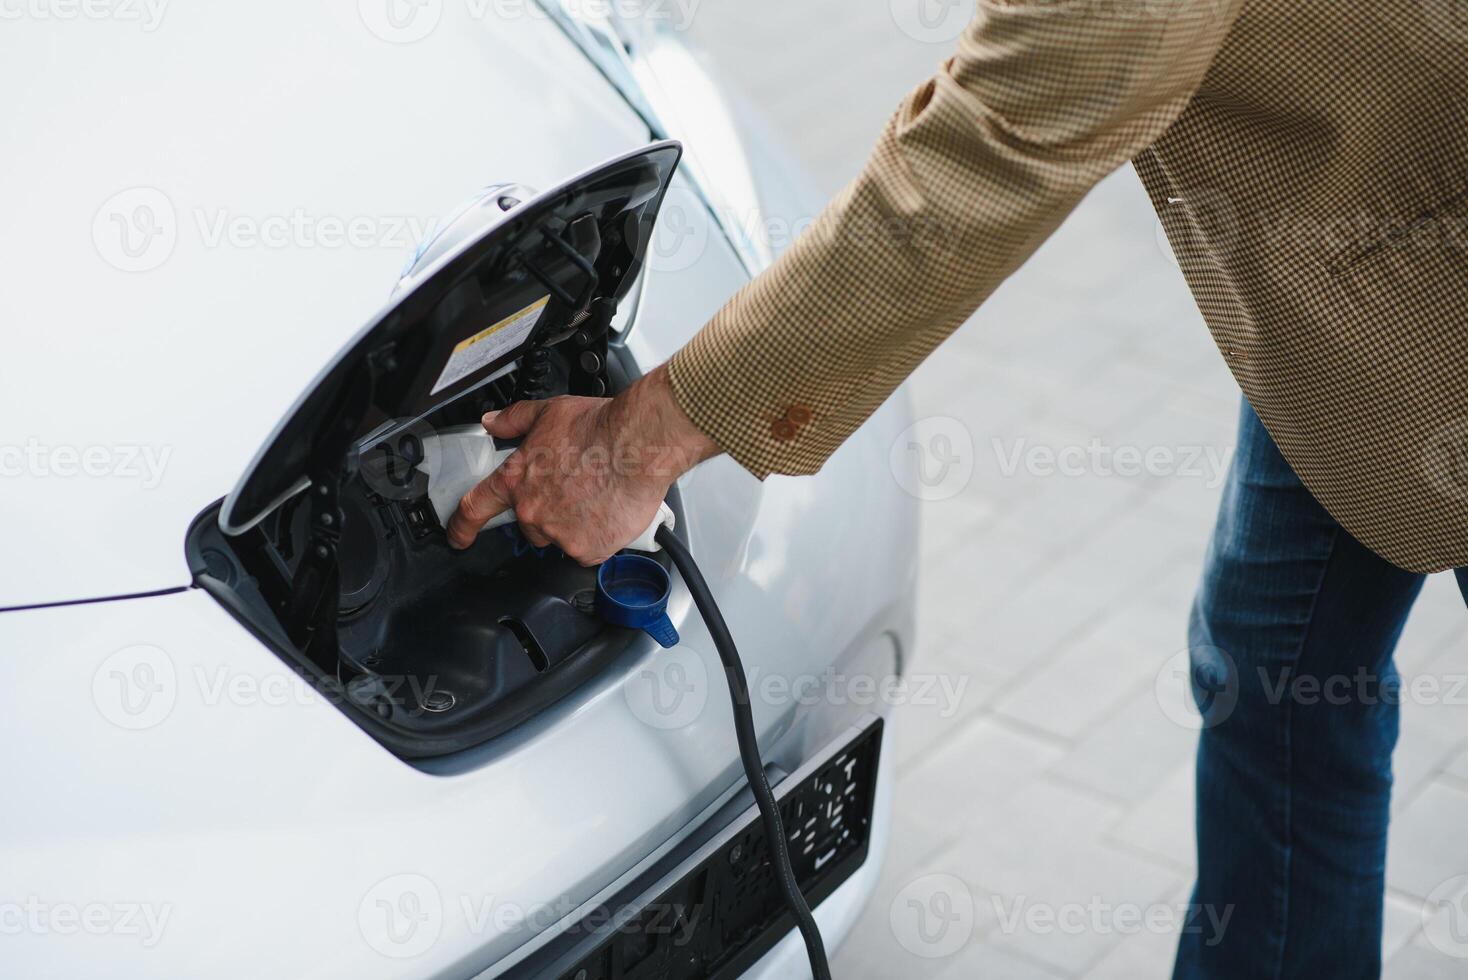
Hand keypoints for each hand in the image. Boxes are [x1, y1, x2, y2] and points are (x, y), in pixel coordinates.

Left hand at [445, 364, 718, 563]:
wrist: (639, 444)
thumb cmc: (600, 427)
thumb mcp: (548, 412)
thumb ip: (514, 420)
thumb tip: (494, 422)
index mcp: (517, 480)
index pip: (476, 509)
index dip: (462, 526)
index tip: (458, 535)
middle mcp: (534, 511)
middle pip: (530, 525)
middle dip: (547, 512)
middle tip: (573, 490)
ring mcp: (561, 535)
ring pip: (561, 537)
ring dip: (573, 523)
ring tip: (596, 496)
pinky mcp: (589, 550)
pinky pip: (588, 549)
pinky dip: (598, 535)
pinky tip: (608, 511)